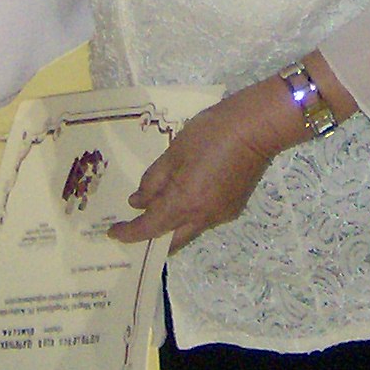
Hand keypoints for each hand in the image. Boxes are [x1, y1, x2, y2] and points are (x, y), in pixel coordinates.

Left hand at [110, 82, 300, 250]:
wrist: (256, 128)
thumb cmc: (210, 133)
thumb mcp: (173, 152)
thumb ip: (153, 180)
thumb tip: (138, 202)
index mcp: (183, 203)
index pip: (149, 229)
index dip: (128, 233)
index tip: (113, 231)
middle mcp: (202, 218)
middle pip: (170, 242)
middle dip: (150, 240)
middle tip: (134, 228)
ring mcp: (220, 216)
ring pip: (188, 231)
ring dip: (171, 226)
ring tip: (157, 208)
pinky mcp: (233, 208)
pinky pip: (204, 220)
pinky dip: (189, 215)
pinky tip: (186, 196)